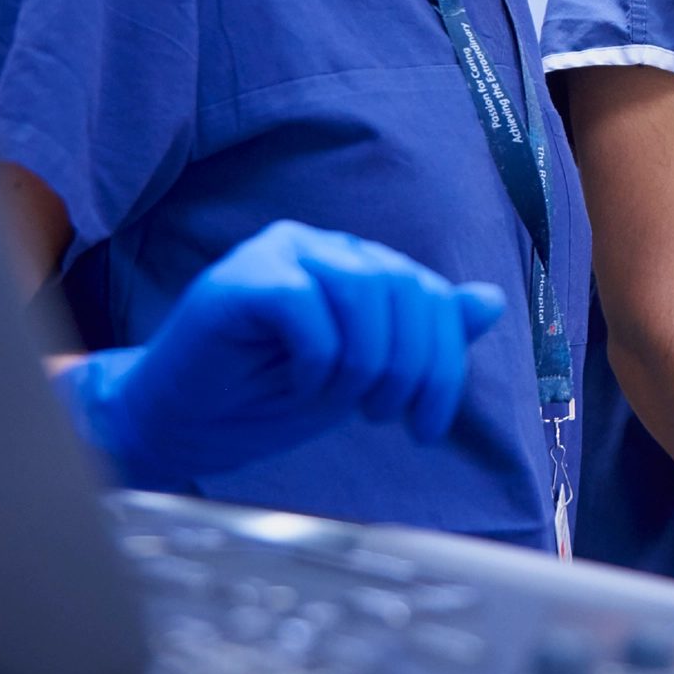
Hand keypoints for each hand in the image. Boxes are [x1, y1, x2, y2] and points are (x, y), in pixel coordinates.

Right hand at [52, 220, 508, 486]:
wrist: (182, 424)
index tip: (427, 427)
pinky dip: (316, 357)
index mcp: (357, 264)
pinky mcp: (239, 279)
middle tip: (387, 419)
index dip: (444, 363)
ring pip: (362, 290)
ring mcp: (276, 253)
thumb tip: (491, 299)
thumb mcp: (364, 375)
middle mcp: (321, 246)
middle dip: (412, 367)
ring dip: (366, 364)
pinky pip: (303, 304)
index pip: (429, 294)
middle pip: (405, 288)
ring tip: (344, 402)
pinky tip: (301, 384)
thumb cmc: (268, 397)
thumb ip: (422, 335)